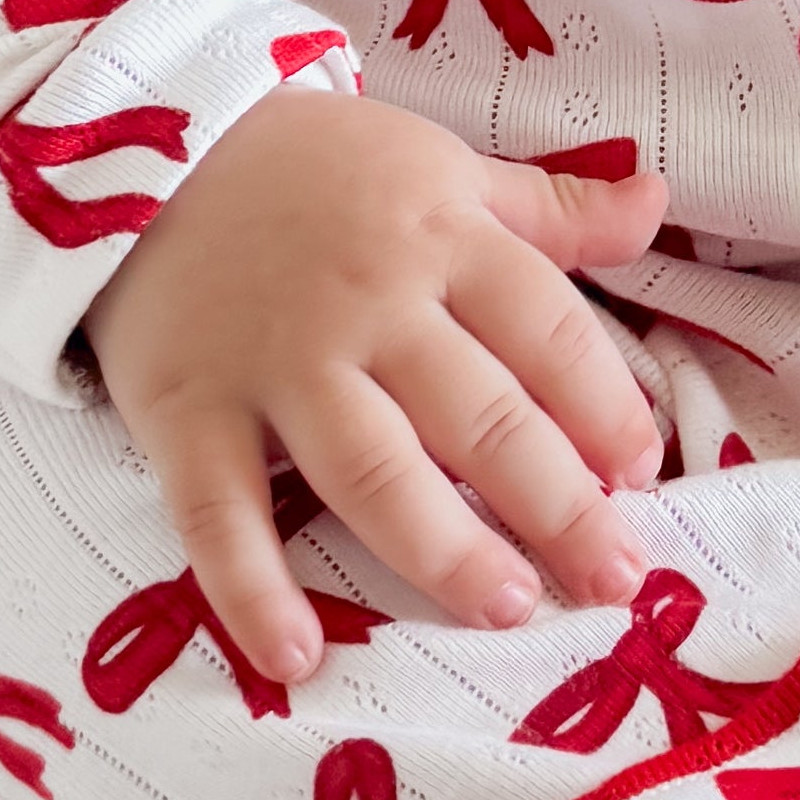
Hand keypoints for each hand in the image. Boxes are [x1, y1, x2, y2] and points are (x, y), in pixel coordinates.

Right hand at [80, 89, 667, 679]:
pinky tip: (296, 658)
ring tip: (509, 609)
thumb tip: (656, 199)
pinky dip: (251, 590)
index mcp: (441, 237)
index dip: (605, 406)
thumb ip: (549, 208)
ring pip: (372, 471)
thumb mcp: (442, 167)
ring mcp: (273, 362)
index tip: (642, 474)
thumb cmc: (314, 169)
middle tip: (612, 578)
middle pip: (480, 416)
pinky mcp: (185, 409)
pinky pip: (217, 513)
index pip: (547, 330)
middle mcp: (366, 304)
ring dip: (446, 551)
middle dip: (558, 505)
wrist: (142, 141)